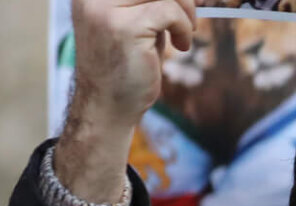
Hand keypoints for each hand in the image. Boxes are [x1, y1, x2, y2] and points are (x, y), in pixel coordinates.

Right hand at [56, 0, 193, 203]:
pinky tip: (181, 46)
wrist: (107, 105)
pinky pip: (169, 11)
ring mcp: (105, 10)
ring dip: (183, 9)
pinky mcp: (124, 27)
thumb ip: (150, 3)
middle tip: (190, 17)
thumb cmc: (124, 67)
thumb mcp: (136, 25)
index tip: (185, 4)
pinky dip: (183, 27)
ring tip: (183, 32)